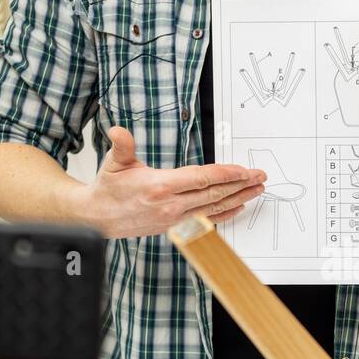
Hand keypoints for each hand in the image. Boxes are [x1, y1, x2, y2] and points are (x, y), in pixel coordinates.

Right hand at [80, 127, 265, 238]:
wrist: (97, 219)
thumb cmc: (109, 188)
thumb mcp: (114, 162)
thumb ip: (121, 145)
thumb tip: (118, 131)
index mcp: (160, 186)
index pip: (200, 179)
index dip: (225, 174)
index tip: (244, 170)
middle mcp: (171, 205)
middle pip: (214, 194)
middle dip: (240, 185)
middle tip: (260, 177)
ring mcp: (175, 218)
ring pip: (214, 208)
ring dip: (238, 198)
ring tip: (257, 190)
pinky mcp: (175, 227)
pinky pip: (206, 220)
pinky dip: (225, 214)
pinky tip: (239, 207)